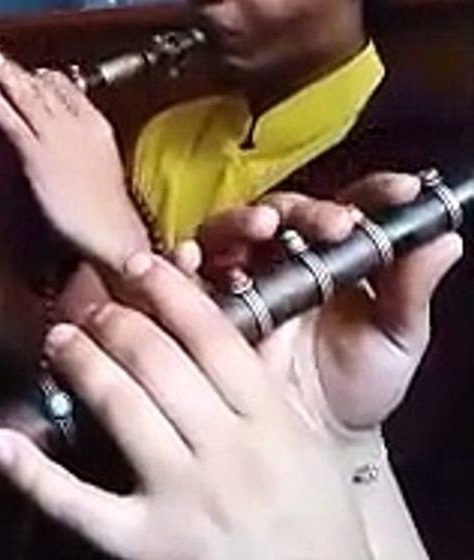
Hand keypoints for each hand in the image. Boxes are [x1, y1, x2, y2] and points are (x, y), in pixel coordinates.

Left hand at [0, 48, 148, 270]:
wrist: (111, 231)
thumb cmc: (108, 211)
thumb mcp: (102, 169)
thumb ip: (86, 148)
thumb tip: (76, 142)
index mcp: (97, 127)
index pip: (71, 90)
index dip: (49, 79)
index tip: (35, 72)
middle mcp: (78, 124)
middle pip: (48, 88)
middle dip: (25, 71)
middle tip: (2, 55)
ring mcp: (58, 138)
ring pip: (30, 98)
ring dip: (8, 76)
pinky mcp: (39, 156)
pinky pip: (16, 124)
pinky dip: (0, 106)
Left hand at [0, 252, 369, 559]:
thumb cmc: (317, 522)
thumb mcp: (311, 447)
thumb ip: (279, 381)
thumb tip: (256, 317)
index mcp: (270, 421)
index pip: (211, 335)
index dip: (167, 291)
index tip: (138, 264)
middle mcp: (226, 452)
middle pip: (158, 361)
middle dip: (117, 322)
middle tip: (95, 307)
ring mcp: (182, 499)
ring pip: (121, 408)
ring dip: (82, 362)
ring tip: (60, 339)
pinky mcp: (145, 545)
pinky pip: (79, 503)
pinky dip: (33, 471)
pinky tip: (0, 441)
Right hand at [195, 172, 463, 431]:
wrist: (313, 438)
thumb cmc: (356, 385)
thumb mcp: (395, 341)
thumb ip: (412, 292)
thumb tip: (447, 241)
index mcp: (334, 254)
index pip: (350, 206)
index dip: (374, 194)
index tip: (403, 192)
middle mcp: (281, 255)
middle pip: (283, 211)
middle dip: (306, 211)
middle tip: (333, 223)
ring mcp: (237, 274)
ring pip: (230, 230)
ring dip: (241, 223)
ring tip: (261, 227)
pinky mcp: (199, 301)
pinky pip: (184, 273)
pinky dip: (185, 259)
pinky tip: (194, 258)